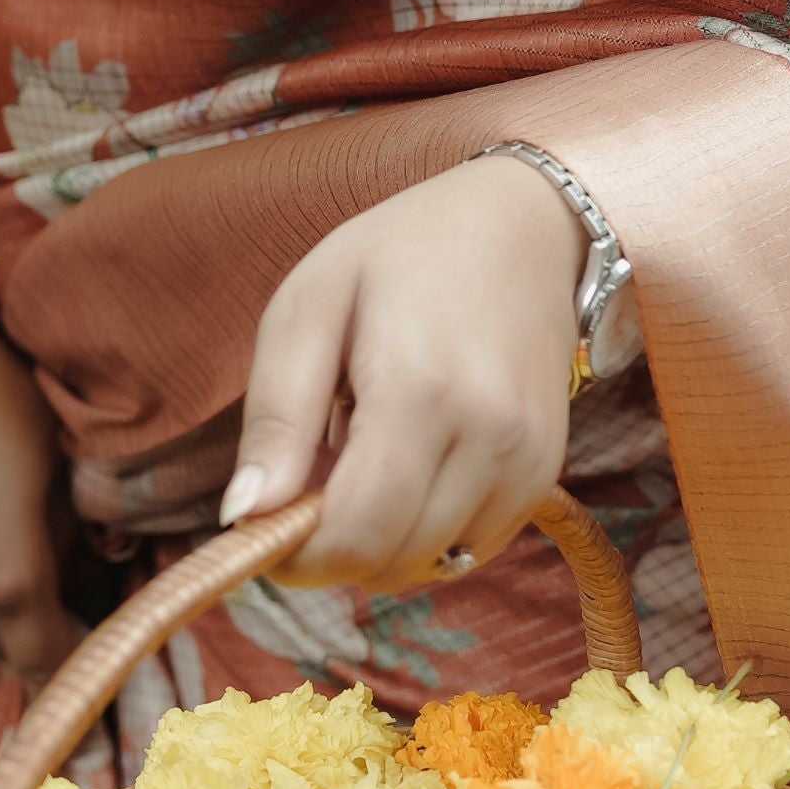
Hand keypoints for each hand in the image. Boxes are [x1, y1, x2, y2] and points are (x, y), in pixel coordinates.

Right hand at [0, 326, 86, 689]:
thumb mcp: (59, 462)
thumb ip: (77, 536)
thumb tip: (92, 571)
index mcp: (8, 578)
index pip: (54, 661)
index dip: (86, 674)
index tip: (114, 670)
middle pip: (9, 651)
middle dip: (49, 647)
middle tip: (90, 617)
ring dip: (8, 615)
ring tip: (47, 573)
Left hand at [221, 158, 583, 588]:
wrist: (523, 225)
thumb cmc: (399, 255)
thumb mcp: (308, 307)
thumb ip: (276, 416)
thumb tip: (243, 516)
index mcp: (420, 389)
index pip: (355, 534)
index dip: (297, 557)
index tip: (264, 529)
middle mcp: (489, 435)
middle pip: (392, 560)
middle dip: (333, 547)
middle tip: (308, 483)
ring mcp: (528, 458)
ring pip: (433, 563)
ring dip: (382, 541)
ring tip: (364, 462)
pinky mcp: (546, 470)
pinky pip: (472, 546)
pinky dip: (427, 532)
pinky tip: (411, 470)